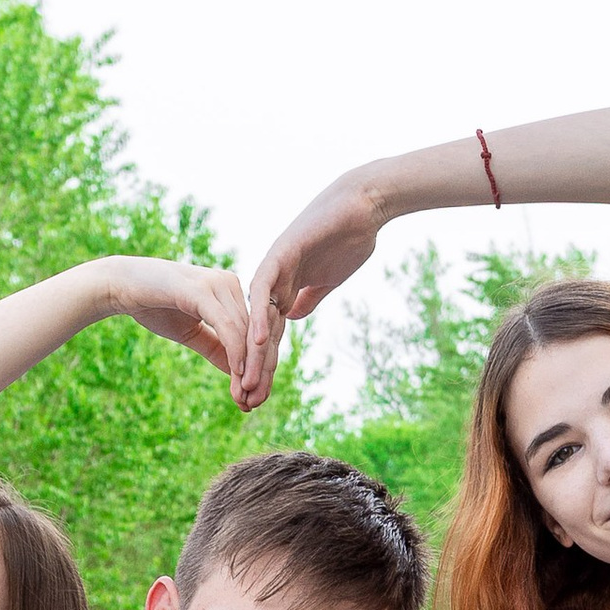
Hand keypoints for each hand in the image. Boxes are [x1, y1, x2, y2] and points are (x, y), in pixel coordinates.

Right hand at [111, 258, 252, 394]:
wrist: (121, 286)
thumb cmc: (154, 306)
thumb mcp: (191, 333)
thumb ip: (216, 348)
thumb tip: (240, 373)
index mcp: (229, 291)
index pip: (253, 332)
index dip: (259, 364)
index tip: (256, 396)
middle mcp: (229, 283)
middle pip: (254, 333)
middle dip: (257, 370)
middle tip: (256, 403)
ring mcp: (217, 284)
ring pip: (244, 331)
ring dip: (248, 366)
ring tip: (247, 395)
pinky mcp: (203, 290)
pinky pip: (227, 326)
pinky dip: (235, 351)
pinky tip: (238, 373)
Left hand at [242, 173, 383, 402]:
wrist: (363, 205)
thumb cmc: (351, 238)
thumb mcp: (326, 280)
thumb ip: (307, 298)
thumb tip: (294, 318)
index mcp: (283, 290)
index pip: (270, 338)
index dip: (264, 369)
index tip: (259, 399)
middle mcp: (272, 283)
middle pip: (258, 335)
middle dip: (253, 371)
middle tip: (245, 404)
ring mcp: (274, 269)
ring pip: (257, 318)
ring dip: (251, 354)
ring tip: (245, 384)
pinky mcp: (280, 255)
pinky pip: (264, 291)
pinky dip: (258, 317)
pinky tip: (253, 344)